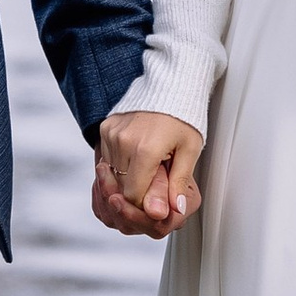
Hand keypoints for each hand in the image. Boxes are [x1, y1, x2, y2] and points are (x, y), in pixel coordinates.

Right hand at [92, 109, 204, 241]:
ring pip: (112, 174)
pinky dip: (119, 163)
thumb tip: (176, 209)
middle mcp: (123, 141)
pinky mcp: (105, 128)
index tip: (156, 200)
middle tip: (155, 182)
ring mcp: (111, 134)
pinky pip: (107, 157)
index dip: (145, 203)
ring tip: (148, 166)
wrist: (170, 86)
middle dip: (137, 191)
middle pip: (121, 186)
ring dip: (127, 177)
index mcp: (145, 149)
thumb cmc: (183, 117)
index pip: (133, 195)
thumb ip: (179, 182)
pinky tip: (136, 157)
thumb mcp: (189, 151)